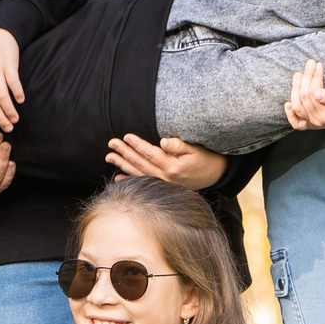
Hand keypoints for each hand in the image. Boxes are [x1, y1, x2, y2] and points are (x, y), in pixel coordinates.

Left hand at [106, 134, 229, 187]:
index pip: (150, 154)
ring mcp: (163, 184)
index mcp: (172, 166)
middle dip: (124, 153)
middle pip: (140, 163)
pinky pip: (143, 183)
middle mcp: (165, 177)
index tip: (126, 136)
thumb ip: (179, 145)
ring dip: (122, 165)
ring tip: (109, 157)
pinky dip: (129, 180)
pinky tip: (118, 177)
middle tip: (111, 143)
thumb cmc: (205, 158)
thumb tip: (164, 142)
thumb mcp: (195, 149)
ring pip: (138, 173)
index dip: (137, 145)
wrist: (215, 175)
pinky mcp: (163, 187)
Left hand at [283, 60, 324, 130]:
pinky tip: (288, 104)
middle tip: (310, 63)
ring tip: (299, 74)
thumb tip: (316, 93)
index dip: (314, 76)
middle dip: (305, 78)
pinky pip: (298, 123)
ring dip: (296, 89)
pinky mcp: (314, 124)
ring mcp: (314, 124)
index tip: (318, 63)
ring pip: (297, 106)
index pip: (312, 93)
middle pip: (303, 97)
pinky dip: (291, 114)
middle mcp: (318, 122)